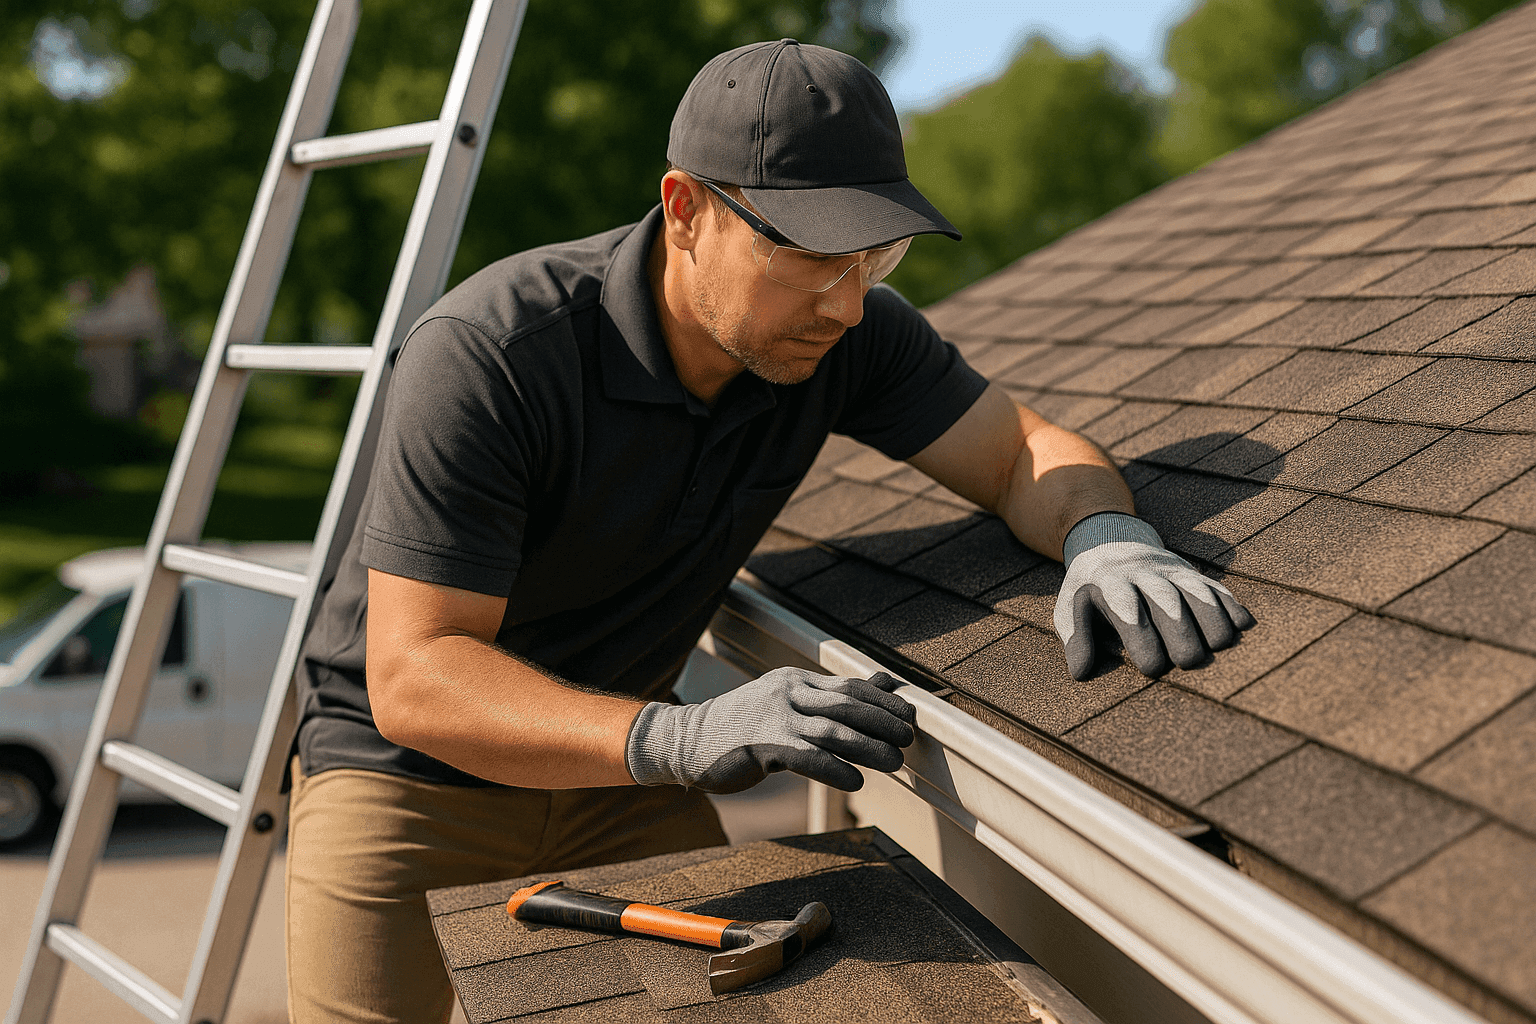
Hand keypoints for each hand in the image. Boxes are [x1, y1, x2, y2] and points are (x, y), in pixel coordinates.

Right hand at [625, 668, 915, 793]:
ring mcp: (774, 719)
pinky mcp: (761, 746)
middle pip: (848, 704)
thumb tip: (884, 683)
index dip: (885, 702)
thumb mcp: (786, 702)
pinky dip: (835, 769)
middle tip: (908, 738)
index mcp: (795, 680)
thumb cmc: (741, 726)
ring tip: (894, 762)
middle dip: (884, 721)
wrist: (685, 741)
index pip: (851, 686)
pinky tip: (856, 781)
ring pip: (833, 730)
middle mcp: (787, 693)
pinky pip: (806, 757)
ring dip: (868, 747)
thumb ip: (832, 696)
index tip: (909, 716)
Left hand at [1054, 513, 1254, 679]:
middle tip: (1189, 661)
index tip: (1152, 667)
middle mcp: (1143, 574)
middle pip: (1165, 599)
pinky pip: (1214, 585)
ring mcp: (1171, 571)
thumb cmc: (1090, 588)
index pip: (1126, 608)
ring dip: (1211, 615)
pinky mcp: (1191, 572)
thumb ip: (1076, 637)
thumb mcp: (1071, 606)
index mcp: (1110, 584)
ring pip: (1195, 589)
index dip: (1141, 636)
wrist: (1110, 541)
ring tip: (1222, 644)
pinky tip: (1244, 624)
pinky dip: (1230, 603)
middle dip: (1180, 629)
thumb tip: (1080, 672)